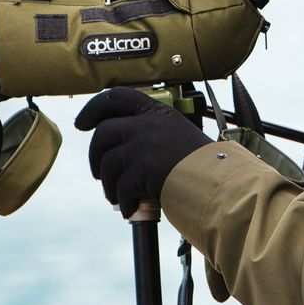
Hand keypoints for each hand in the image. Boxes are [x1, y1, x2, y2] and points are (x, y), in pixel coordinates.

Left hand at [74, 87, 211, 216]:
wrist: (221, 183)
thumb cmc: (205, 165)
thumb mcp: (178, 135)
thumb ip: (151, 134)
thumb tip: (118, 147)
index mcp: (158, 111)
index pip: (116, 97)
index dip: (93, 109)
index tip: (82, 123)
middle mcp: (149, 124)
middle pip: (103, 133)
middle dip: (95, 156)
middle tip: (98, 172)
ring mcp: (145, 145)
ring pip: (107, 163)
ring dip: (109, 184)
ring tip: (118, 196)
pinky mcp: (144, 169)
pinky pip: (121, 188)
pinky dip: (124, 201)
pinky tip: (132, 207)